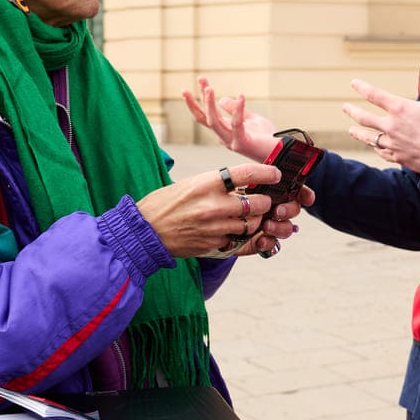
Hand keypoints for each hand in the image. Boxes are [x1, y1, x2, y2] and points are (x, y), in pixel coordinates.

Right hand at [137, 163, 283, 258]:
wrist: (144, 232)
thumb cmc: (165, 204)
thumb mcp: (190, 184)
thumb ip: (217, 184)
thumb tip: (241, 184)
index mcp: (208, 183)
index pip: (248, 175)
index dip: (267, 174)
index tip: (275, 175)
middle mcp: (214, 205)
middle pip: (257, 203)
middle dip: (263, 202)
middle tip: (260, 200)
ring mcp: (215, 227)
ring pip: (252, 224)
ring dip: (253, 220)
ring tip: (245, 216)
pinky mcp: (214, 245)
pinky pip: (238, 240)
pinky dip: (239, 235)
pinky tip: (231, 229)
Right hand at [182, 76, 277, 161]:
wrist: (282, 152)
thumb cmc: (268, 138)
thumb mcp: (251, 118)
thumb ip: (237, 110)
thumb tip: (221, 99)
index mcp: (225, 131)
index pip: (207, 113)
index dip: (202, 97)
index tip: (201, 79)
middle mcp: (224, 137)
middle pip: (205, 118)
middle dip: (197, 100)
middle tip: (199, 79)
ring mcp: (231, 141)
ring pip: (213, 122)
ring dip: (209, 105)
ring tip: (209, 88)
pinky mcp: (242, 143)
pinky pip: (237, 124)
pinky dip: (238, 109)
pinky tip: (242, 96)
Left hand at [343, 50, 419, 173]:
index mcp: (400, 109)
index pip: (374, 95)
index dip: (362, 87)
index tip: (353, 83)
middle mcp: (392, 127)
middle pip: (365, 119)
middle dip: (353, 111)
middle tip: (345, 107)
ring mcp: (394, 144)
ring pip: (370, 138)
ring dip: (359, 134)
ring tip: (351, 131)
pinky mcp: (400, 158)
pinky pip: (382, 152)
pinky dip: (376, 148)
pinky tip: (375, 147)